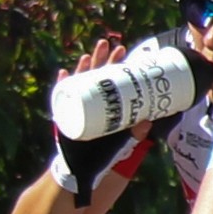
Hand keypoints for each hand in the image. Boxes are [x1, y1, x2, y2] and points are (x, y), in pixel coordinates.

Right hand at [49, 39, 152, 205]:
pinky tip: (64, 74)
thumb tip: (150, 123)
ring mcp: (76, 106)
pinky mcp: (64, 115)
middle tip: (107, 44)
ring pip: (79, 81)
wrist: (81, 170)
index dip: (115, 64)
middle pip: (95, 74)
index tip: (123, 52)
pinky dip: (62, 85)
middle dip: (100, 58)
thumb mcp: (120, 142)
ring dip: (82, 66)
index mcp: (104, 104)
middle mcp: (90, 101)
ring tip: (88, 55)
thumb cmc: (101, 155)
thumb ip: (135, 135)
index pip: (110, 78)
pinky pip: (62, 97)